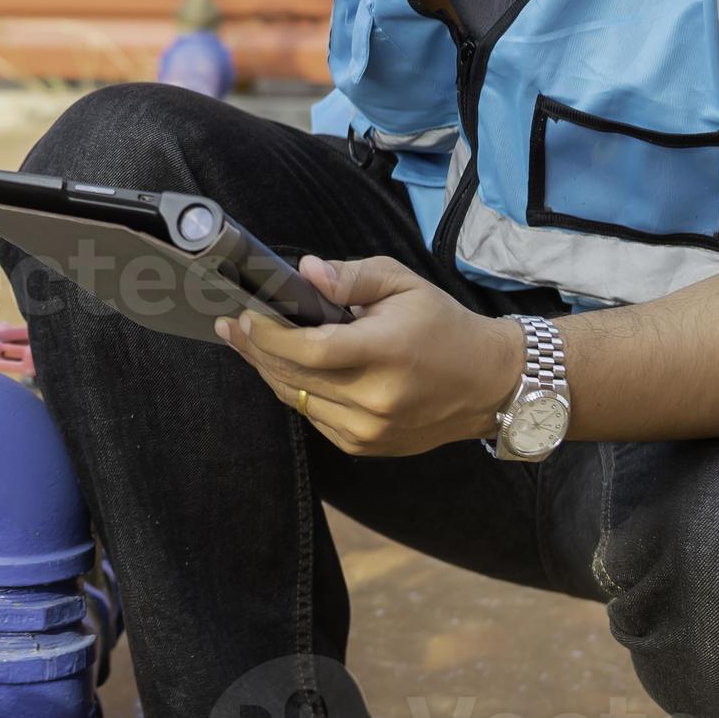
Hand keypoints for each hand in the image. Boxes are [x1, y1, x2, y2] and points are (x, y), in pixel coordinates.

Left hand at [216, 254, 527, 456]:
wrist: (488, 383)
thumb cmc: (443, 325)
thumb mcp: (404, 284)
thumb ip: (352, 277)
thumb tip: (306, 271)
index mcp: (385, 353)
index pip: (309, 350)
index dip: (269, 334)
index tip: (245, 314)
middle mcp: (375, 399)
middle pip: (293, 376)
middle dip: (255, 349)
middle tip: (230, 325)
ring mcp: (370, 430)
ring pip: (297, 400)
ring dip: (268, 371)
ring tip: (246, 343)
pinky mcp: (367, 446)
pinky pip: (315, 417)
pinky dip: (296, 391)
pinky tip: (283, 368)